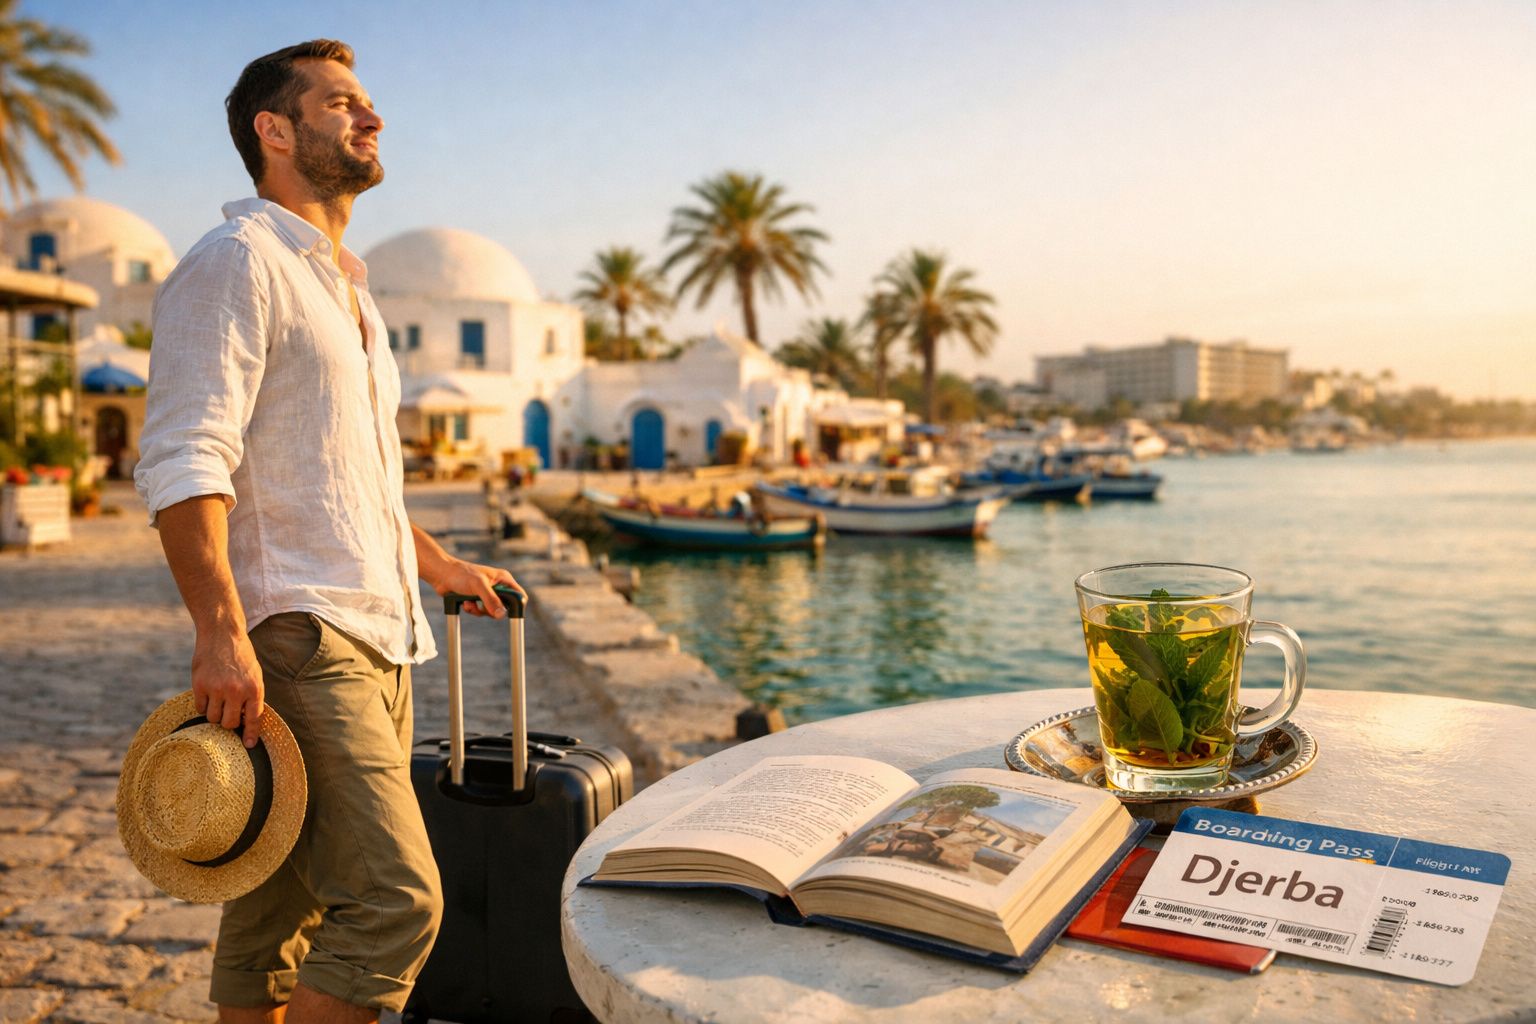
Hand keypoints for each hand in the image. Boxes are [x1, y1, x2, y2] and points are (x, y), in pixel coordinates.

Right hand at [191, 629, 264, 747]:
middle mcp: (236, 691)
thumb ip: (251, 696)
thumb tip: (247, 722)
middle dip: (229, 722)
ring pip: (213, 718)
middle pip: (229, 723)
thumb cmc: (241, 656)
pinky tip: (207, 694)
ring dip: (214, 714)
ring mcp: (217, 688)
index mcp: (254, 688)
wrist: (222, 634)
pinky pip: (199, 708)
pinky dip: (203, 706)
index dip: (251, 734)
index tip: (249, 745)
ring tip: (217, 701)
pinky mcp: (199, 685)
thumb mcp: (254, 674)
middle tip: (227, 713)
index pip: (254, 719)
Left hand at [428, 558, 525, 617]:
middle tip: (483, 606)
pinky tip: (464, 602)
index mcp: (503, 579)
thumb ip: (491, 600)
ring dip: (479, 610)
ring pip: (491, 611)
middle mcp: (497, 586)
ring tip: (469, 602)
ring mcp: (487, 593)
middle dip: (492, 610)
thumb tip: (501, 614)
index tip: (508, 614)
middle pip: (504, 606)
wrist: (442, 575)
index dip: (516, 606)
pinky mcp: (477, 599)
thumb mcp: (478, 586)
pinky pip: (480, 611)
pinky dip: (472, 609)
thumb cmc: (461, 574)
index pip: (518, 595)